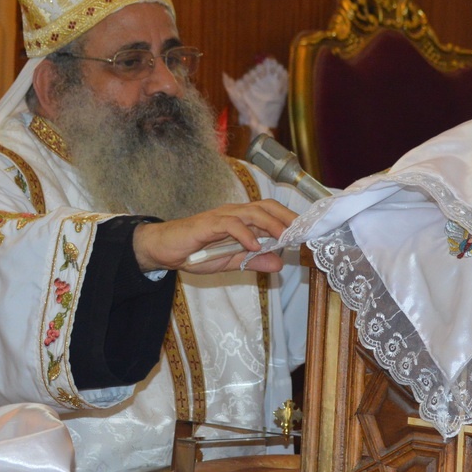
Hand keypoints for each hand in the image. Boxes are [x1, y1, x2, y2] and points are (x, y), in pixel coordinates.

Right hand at [132, 199, 296, 274]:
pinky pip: (230, 225)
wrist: (165, 249)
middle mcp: (234, 213)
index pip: (270, 213)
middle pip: (266, 207)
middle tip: (302, 232)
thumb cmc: (196, 252)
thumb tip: (279, 263)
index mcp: (241, 220)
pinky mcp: (208, 224)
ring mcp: (221, 217)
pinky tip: (254, 245)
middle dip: (287, 218)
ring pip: (252, 213)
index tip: (307, 232)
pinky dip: (245, 234)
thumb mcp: (231, 262)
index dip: (289, 220)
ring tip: (284, 237)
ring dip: (271, 224)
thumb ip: (254, 261)